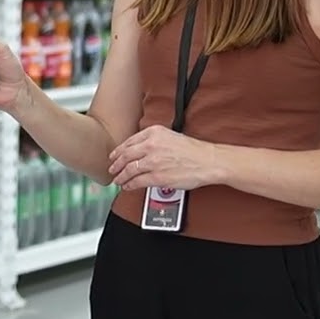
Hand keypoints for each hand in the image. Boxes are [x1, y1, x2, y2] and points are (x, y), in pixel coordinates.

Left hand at [108, 125, 222, 191]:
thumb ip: (153, 140)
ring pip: (129, 169)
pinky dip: (130, 184)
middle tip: (111, 169)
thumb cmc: (193, 150)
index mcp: (154, 133)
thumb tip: (139, 150)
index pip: (130, 142)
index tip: (114, 155)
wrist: (208, 161)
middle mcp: (151, 145)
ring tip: (118, 180)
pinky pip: (137, 181)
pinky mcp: (158, 177)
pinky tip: (127, 186)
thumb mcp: (170, 136)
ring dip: (121, 176)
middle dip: (116, 164)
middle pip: (126, 155)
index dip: (119, 150)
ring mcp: (153, 161)